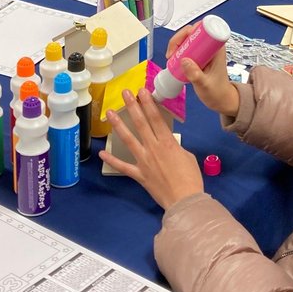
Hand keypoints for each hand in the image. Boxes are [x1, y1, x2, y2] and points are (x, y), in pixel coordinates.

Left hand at [101, 88, 203, 209]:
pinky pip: (122, 166)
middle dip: (132, 106)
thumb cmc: (191, 178)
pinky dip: (111, 160)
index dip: (148, 103)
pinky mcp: (139, 174)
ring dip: (119, 125)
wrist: (184, 199)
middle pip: (141, 123)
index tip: (141, 91)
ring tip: (110, 113)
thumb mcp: (187, 156)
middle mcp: (153, 148)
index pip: (156, 118)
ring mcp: (144, 161)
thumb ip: (174, 147)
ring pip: (128, 139)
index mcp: (168, 142)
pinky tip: (102, 153)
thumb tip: (168, 144)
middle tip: (125, 93)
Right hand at [166, 26, 239, 118]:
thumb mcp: (205, 85)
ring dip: (176, 46)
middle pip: (192, 32)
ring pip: (187, 39)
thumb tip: (183, 60)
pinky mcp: (199, 55)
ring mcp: (204, 50)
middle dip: (178, 40)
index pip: (202, 29)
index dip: (189, 32)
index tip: (180, 46)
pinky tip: (173, 60)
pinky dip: (178, 51)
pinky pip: (186, 47)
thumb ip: (196, 75)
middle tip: (171, 55)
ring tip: (171, 59)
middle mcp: (211, 45)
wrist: (221, 100)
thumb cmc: (217, 92)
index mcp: (217, 48)